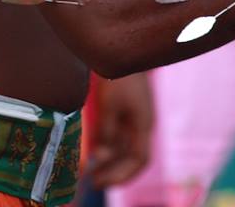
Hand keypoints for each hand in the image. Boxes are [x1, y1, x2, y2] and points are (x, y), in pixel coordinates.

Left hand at [89, 74, 153, 188]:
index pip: (140, 159)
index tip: (102, 182)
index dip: (123, 174)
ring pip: (125, 149)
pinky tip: (94, 153)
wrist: (126, 51)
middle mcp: (142, 125)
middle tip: (93, 182)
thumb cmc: (119, 76)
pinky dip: (108, 147)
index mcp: (143, 125)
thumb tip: (100, 154)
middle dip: (114, 172)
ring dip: (110, 162)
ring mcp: (135, 119)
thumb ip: (106, 130)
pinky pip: (120, 137)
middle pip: (132, 158)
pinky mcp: (127, 112)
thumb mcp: (109, 104)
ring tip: (91, 172)